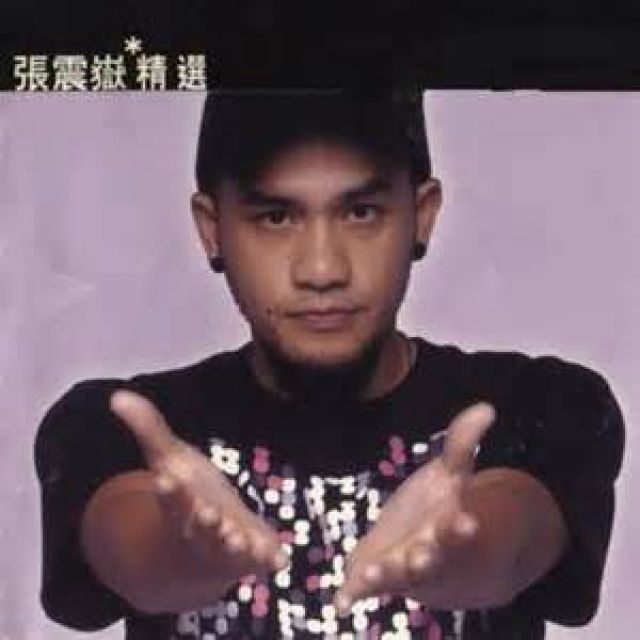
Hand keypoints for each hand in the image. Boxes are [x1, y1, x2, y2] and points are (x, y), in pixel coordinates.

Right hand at [110, 390, 287, 585]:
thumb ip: (149, 429)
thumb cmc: (188, 492)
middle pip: (199, 530)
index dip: (169, 490)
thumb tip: (118, 395)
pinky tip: (281, 560)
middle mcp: (201, 531)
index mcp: (180, 506)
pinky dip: (270, 561)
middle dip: (204, 523)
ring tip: (240, 539)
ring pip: (229, 552)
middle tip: (209, 514)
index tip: (164, 479)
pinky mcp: (253, 555)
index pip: (171, 499)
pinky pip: (261, 562)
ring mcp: (227, 548)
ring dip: (234, 546)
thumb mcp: (169, 458)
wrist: (208, 537)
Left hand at [334, 402, 494, 615]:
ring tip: (373, 574)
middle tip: (423, 553)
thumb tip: (486, 407)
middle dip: (426, 555)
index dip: (461, 526)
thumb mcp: (449, 475)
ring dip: (385, 575)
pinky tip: (340, 603)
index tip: (467, 522)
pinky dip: (351, 596)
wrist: (426, 554)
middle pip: (430, 557)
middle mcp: (427, 554)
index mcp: (448, 528)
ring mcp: (400, 570)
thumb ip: (462, 443)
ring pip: (394, 576)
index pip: (458, 527)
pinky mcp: (373, 577)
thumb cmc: (439, 511)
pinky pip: (363, 590)